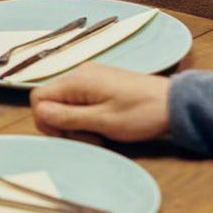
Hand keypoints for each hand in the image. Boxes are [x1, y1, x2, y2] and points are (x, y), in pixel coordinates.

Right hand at [31, 64, 172, 142]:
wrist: (174, 103)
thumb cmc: (141, 113)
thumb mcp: (103, 121)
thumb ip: (68, 116)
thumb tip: (39, 111)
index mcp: (77, 81)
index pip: (38, 98)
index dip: (45, 121)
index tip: (69, 136)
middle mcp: (80, 74)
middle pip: (51, 101)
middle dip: (63, 125)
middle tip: (90, 138)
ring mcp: (91, 77)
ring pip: (66, 103)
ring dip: (76, 123)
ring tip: (100, 134)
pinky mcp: (102, 83)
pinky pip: (80, 101)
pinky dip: (87, 116)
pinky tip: (105, 125)